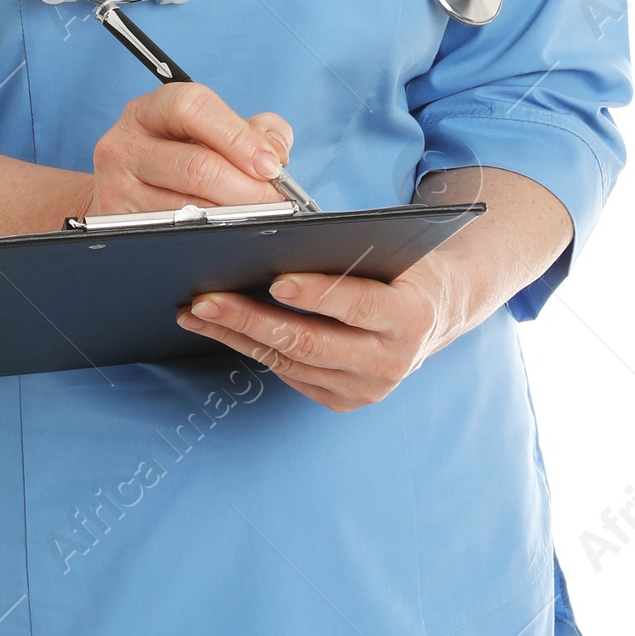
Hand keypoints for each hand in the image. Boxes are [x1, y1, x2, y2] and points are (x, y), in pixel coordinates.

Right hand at [86, 84, 294, 218]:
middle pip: (195, 165)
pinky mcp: (117, 225)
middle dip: (246, 188)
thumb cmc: (176, 159)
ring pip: (186, 207)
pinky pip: (173, 235)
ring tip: (260, 218)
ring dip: (233, 216)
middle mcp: (125, 145)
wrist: (121, 194)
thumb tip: (276, 149)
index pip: (192, 108)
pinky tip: (228, 233)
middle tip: (274, 201)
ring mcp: (116, 187)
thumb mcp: (205, 132)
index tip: (271, 164)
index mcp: (149, 111)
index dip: (238, 137)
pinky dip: (209, 236)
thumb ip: (250, 130)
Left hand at [175, 169, 573, 412]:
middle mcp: (391, 362)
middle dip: (251, 318)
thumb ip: (354, 249)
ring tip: (196, 310)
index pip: (359, 307)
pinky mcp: (342, 400)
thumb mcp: (397, 251)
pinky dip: (249, 349)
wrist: (438, 313)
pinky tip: (218, 327)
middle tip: (206, 298)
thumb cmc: (405, 267)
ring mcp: (365, 389)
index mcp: (412, 318)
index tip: (276, 278)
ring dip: (237, 335)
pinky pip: (287, 374)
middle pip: (310, 341)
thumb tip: (284, 234)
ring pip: (289, 361)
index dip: (318, 294)